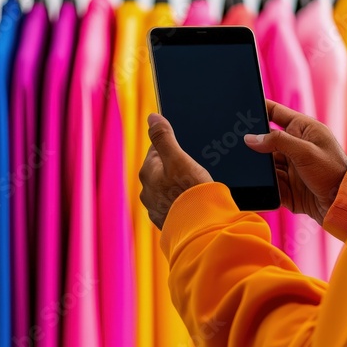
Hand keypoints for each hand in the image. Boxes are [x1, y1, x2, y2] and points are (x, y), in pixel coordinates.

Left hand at [139, 113, 212, 229]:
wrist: (200, 229)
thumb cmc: (190, 192)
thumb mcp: (178, 158)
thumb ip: (163, 137)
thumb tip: (152, 117)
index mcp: (147, 172)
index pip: (156, 150)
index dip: (173, 147)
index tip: (186, 151)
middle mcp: (147, 190)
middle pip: (161, 169)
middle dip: (175, 167)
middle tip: (193, 170)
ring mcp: (155, 207)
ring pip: (166, 188)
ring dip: (177, 186)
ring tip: (195, 187)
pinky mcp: (165, 220)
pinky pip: (172, 205)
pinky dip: (180, 202)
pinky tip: (192, 202)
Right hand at [244, 100, 346, 224]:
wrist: (342, 205)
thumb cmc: (334, 172)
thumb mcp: (306, 151)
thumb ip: (277, 141)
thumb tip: (251, 138)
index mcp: (302, 129)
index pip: (275, 112)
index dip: (259, 108)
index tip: (242, 104)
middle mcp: (293, 145)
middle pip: (264, 139)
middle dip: (251, 141)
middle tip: (233, 138)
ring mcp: (288, 165)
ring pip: (263, 161)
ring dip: (255, 164)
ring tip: (241, 163)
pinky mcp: (284, 184)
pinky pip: (266, 181)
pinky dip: (260, 182)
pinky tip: (251, 181)